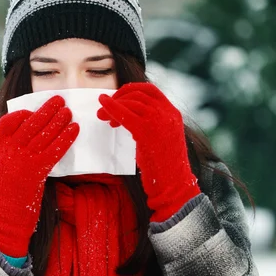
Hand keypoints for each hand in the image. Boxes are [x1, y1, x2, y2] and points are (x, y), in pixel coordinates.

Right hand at [0, 95, 79, 255]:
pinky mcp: (36, 171)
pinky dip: (66, 138)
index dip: (23, 113)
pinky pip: (54, 149)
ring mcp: (22, 160)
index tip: (34, 110)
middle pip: (30, 123)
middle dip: (46, 110)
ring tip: (69, 111)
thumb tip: (27, 137)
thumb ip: (8, 151)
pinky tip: (74, 129)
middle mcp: (7, 151)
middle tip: (59, 100)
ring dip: (59, 120)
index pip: (8, 121)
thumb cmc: (4, 196)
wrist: (4, 219)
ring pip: (44, 134)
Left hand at [97, 82, 200, 221]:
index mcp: (173, 114)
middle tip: (104, 110)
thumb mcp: (163, 139)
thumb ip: (152, 125)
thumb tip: (130, 118)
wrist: (174, 185)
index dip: (130, 90)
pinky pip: (124, 114)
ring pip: (131, 102)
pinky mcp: (147, 132)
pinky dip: (111, 109)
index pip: (150, 90)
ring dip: (112, 106)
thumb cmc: (165, 168)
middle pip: (138, 94)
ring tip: (102, 117)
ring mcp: (159, 121)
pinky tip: (102, 110)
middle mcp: (168, 113)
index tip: (118, 98)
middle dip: (118, 98)